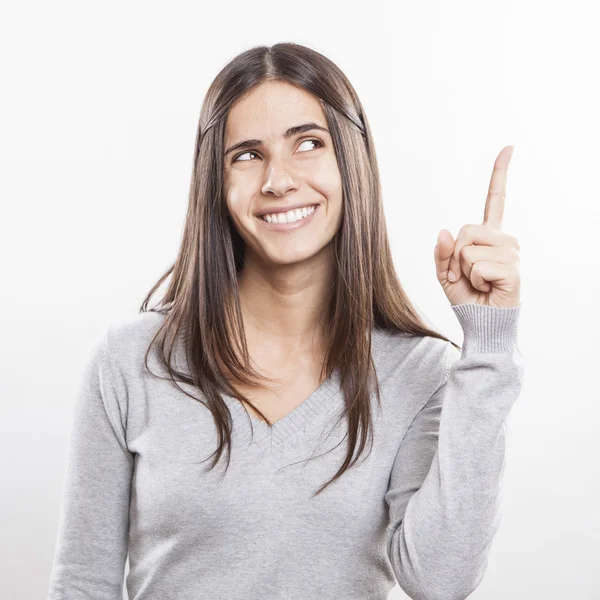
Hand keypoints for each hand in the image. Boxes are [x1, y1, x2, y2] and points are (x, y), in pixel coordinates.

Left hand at [433, 145, 520, 308]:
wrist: (480, 324)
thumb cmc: (466, 298)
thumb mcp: (444, 274)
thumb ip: (441, 252)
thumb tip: (443, 230)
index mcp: (488, 236)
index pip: (494, 200)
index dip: (499, 174)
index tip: (509, 147)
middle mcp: (503, 240)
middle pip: (465, 229)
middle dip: (453, 256)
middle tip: (462, 276)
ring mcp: (510, 253)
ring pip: (468, 248)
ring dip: (463, 270)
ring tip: (477, 283)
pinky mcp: (513, 268)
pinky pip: (477, 265)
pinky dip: (473, 280)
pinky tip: (487, 288)